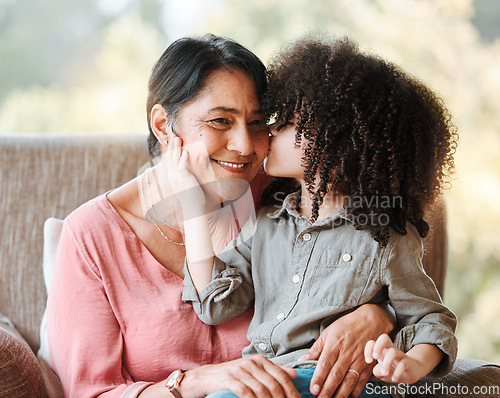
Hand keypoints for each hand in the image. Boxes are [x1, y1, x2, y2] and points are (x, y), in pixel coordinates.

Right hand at [164, 136, 208, 216]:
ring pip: (175, 160)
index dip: (170, 150)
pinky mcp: (184, 180)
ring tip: (178, 139)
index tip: (171, 142)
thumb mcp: (184, 185)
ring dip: (177, 149)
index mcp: (171, 178)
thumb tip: (184, 172)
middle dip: (172, 146)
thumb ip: (182, 177)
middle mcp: (172, 177)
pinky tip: (185, 152)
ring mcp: (177, 178)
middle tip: (174, 135)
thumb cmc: (190, 197)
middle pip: (170, 158)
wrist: (192, 208)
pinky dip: (183, 159)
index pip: (169, 161)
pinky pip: (182, 167)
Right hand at [180, 355, 300, 397]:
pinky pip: (246, 393)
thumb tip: (294, 373)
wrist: (204, 377)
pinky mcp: (229, 379)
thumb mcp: (252, 370)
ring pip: (262, 390)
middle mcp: (251, 362)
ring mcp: (240, 370)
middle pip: (274, 385)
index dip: (291, 392)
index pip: (282, 376)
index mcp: (260, 360)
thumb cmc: (231, 376)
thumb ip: (273, 370)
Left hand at [299, 304, 394, 397]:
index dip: (318, 378)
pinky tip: (349, 396)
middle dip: (327, 390)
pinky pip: (361, 381)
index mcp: (335, 344)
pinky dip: (356, 391)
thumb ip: (316, 349)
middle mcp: (347, 353)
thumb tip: (303, 360)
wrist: (371, 320)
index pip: (325, 364)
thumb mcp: (328, 332)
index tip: (313, 389)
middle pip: (336, 375)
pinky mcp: (368, 365)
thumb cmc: (347, 325)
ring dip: (340, 394)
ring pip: (349, 381)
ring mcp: (359, 360)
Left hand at [365, 334, 423, 383]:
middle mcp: (390, 350)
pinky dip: (397, 373)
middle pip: (384, 338)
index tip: (369, 361)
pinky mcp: (408, 362)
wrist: (411, 373)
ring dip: (387, 363)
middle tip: (376, 357)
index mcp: (382, 350)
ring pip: (393, 352)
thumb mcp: (382, 373)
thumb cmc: (393, 370)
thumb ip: (377, 371)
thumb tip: (378, 370)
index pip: (373, 342)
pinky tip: (394, 379)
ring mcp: (400, 355)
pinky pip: (403, 364)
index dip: (368, 349)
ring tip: (385, 373)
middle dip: (378, 346)